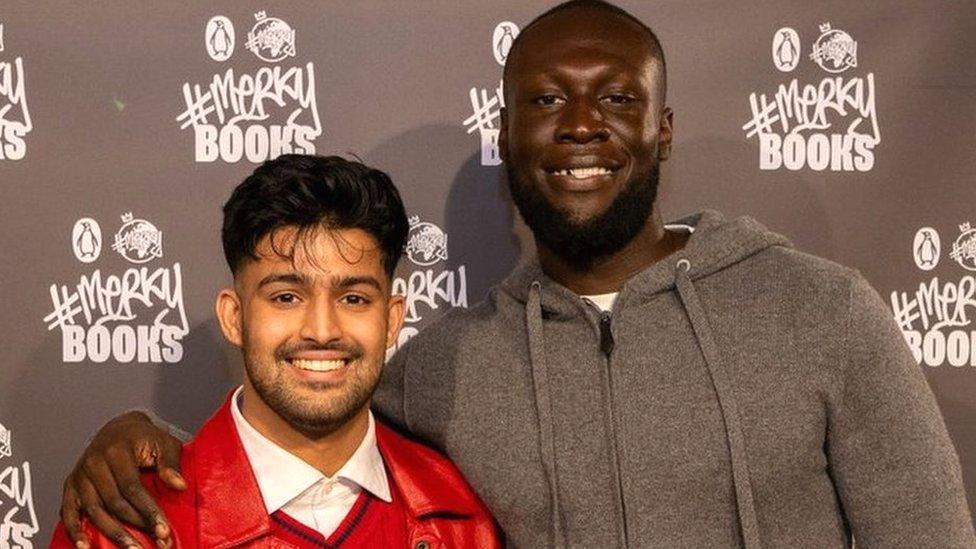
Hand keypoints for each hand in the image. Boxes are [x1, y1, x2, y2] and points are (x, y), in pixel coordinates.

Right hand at [60, 411, 185, 547]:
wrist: (118, 428)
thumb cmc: (144, 437)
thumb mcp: (163, 442)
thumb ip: (171, 463)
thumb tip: (179, 485)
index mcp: (116, 451)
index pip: (132, 488)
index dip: (148, 511)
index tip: (164, 530)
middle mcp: (94, 463)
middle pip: (114, 503)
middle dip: (136, 526)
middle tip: (157, 543)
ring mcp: (80, 475)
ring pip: (94, 512)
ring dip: (113, 534)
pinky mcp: (71, 485)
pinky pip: (69, 512)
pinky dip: (75, 531)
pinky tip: (85, 547)